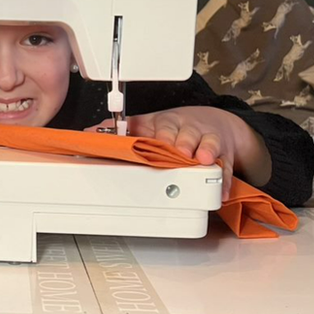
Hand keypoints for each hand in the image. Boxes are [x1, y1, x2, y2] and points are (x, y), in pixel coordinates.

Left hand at [87, 106, 270, 200]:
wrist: (212, 123)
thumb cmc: (172, 128)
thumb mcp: (146, 124)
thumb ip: (120, 130)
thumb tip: (89, 134)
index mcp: (162, 124)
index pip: (157, 126)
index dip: (155, 134)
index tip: (152, 141)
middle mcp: (184, 130)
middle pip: (182, 133)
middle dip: (181, 142)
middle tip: (180, 152)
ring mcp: (204, 140)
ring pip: (206, 143)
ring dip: (204, 152)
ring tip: (202, 160)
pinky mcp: (221, 153)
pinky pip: (225, 166)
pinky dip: (224, 178)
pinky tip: (221, 189)